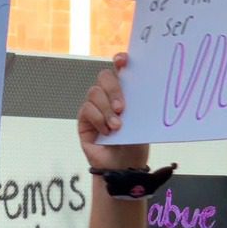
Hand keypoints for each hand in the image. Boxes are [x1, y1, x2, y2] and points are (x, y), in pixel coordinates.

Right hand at [78, 53, 149, 170]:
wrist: (124, 166)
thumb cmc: (135, 143)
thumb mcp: (142, 121)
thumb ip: (138, 104)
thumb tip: (141, 90)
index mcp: (125, 91)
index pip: (120, 69)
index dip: (120, 61)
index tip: (123, 61)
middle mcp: (108, 95)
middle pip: (104, 76)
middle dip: (113, 89)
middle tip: (122, 108)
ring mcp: (95, 106)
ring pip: (94, 93)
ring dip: (106, 110)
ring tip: (117, 126)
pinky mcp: (84, 119)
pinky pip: (87, 110)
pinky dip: (98, 119)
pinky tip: (107, 132)